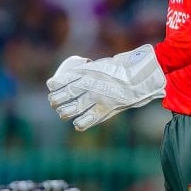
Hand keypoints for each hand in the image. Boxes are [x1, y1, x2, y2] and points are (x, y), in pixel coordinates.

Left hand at [46, 44, 166, 130]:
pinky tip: (77, 124)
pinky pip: (88, 119)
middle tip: (55, 103)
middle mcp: (88, 84)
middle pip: (65, 95)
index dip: (54, 85)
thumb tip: (71, 82)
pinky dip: (80, 123)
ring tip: (63, 113)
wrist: (139, 76)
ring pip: (73, 108)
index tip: (51, 87)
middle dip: (56, 101)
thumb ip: (86, 74)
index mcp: (86, 71)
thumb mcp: (99, 66)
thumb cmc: (119, 71)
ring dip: (64, 112)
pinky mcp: (105, 108)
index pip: (63, 80)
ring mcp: (96, 96)